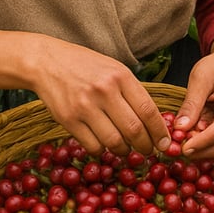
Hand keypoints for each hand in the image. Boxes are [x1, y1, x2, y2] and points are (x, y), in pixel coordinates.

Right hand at [28, 40, 169, 157]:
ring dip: (124, 151)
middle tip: (148, 151)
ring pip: (114, 141)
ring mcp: (85, 106)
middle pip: (134, 129)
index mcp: (121, 76)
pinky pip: (93, 145)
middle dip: (145, 146)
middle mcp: (104, 91)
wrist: (47, 62)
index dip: (159, 131)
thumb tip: (154, 120)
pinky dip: (102, 150)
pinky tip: (104, 145)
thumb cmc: (86, 66)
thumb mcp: (114, 69)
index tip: (165, 143)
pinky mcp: (68, 120)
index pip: (148, 110)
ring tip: (126, 149)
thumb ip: (132, 91)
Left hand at [173, 28, 213, 158]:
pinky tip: (190, 139)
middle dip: (201, 151)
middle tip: (178, 150)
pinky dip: (204, 146)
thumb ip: (191, 103)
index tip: (182, 148)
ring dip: (202, 151)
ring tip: (182, 143)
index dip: (201, 142)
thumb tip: (180, 128)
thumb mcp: (200, 77)